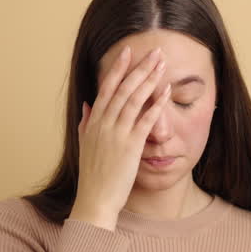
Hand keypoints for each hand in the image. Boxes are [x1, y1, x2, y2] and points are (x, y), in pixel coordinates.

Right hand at [68, 47, 170, 229]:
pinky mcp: (130, 146)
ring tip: (161, 64)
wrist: (94, 200)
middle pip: (122, 88)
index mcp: (92, 122)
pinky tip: (166, 91)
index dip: (117, 69)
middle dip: (139, 68)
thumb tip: (87, 104)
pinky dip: (156, 104)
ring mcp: (116, 134)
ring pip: (133, 99)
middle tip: (154, 52)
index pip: (105, 88)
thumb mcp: (84, 145)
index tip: (127, 51)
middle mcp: (102, 124)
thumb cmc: (93, 176)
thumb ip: (85, 123)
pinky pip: (145, 120)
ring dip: (149, 79)